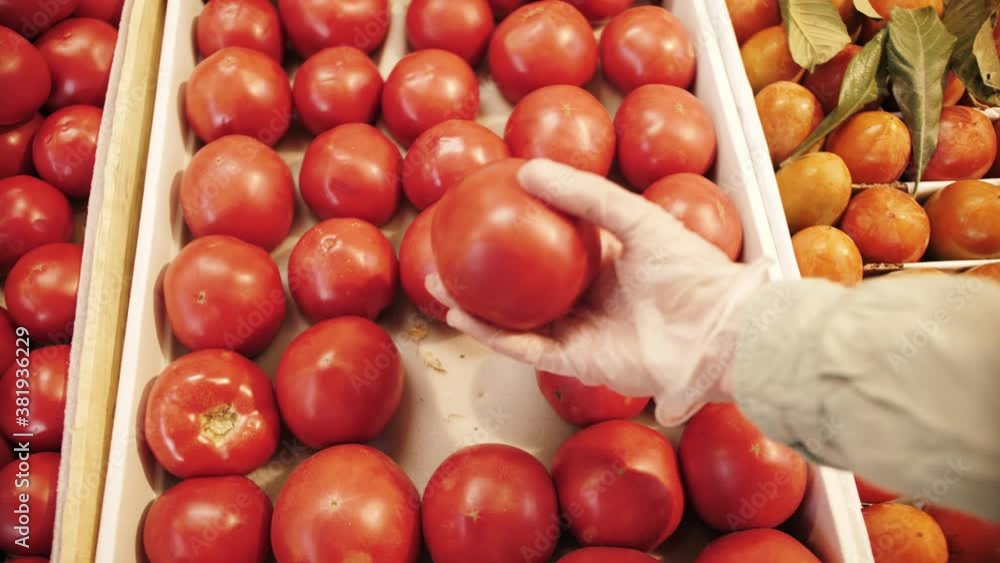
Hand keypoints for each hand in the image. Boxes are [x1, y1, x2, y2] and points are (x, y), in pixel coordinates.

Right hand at [426, 159, 769, 424]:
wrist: (715, 331)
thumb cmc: (689, 271)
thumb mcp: (635, 217)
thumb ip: (585, 195)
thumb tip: (528, 169)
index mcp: (604, 262)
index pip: (551, 241)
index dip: (518, 225)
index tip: (484, 205)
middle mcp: (587, 297)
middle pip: (524, 282)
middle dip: (485, 267)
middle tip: (450, 243)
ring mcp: (579, 330)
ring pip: (514, 318)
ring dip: (474, 302)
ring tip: (438, 280)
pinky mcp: (575, 361)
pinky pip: (523, 346)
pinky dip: (491, 332)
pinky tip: (460, 313)